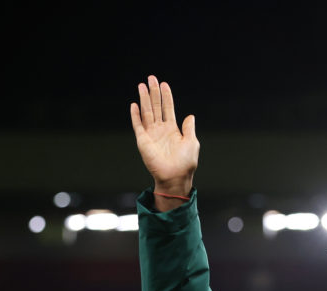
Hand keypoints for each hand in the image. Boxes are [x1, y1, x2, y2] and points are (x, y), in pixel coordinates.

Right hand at [130, 75, 199, 205]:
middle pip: (156, 107)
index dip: (166, 96)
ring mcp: (151, 134)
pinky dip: (136, 115)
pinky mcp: (143, 141)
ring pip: (147, 112)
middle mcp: (161, 130)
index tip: (164, 84)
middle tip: (151, 78)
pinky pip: (138, 125)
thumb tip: (190, 116)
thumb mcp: (191, 142)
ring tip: (142, 85)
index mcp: (173, 130)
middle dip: (153, 92)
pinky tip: (134, 104)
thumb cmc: (185, 162)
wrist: (175, 176)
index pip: (168, 108)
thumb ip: (189, 128)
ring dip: (144, 99)